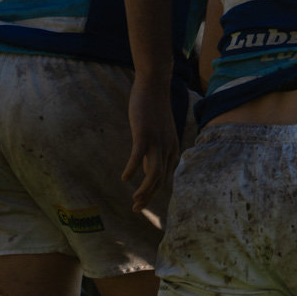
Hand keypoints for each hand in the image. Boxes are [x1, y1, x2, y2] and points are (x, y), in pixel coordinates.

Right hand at [122, 79, 180, 212]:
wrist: (154, 85)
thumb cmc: (153, 109)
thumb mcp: (157, 134)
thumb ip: (154, 152)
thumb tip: (145, 170)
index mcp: (172, 148)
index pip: (165, 178)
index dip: (154, 194)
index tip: (142, 204)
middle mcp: (167, 147)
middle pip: (160, 180)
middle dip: (149, 198)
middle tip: (136, 210)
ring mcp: (156, 141)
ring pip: (153, 173)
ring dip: (144, 191)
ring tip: (134, 201)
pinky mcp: (144, 133)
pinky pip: (138, 156)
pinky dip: (132, 169)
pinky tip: (124, 178)